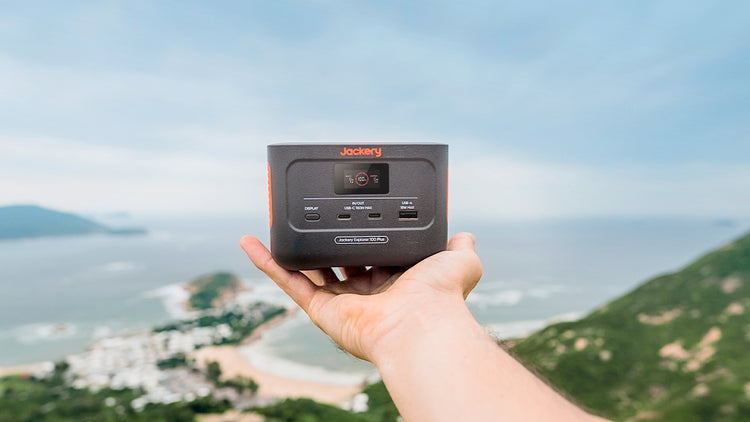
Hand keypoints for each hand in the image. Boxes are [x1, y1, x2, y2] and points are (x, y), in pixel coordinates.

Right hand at [239, 233, 481, 363]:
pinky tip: (253, 241)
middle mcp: (367, 293)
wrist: (420, 323)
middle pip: (338, 262)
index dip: (361, 235)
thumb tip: (465, 234)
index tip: (350, 217)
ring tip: (276, 223)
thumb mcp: (458, 260)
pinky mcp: (320, 311)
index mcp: (394, 280)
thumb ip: (460, 246)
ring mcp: (342, 303)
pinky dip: (268, 262)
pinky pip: (289, 282)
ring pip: (308, 271)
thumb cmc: (440, 296)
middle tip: (310, 218)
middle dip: (324, 242)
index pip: (372, 253)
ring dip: (290, 249)